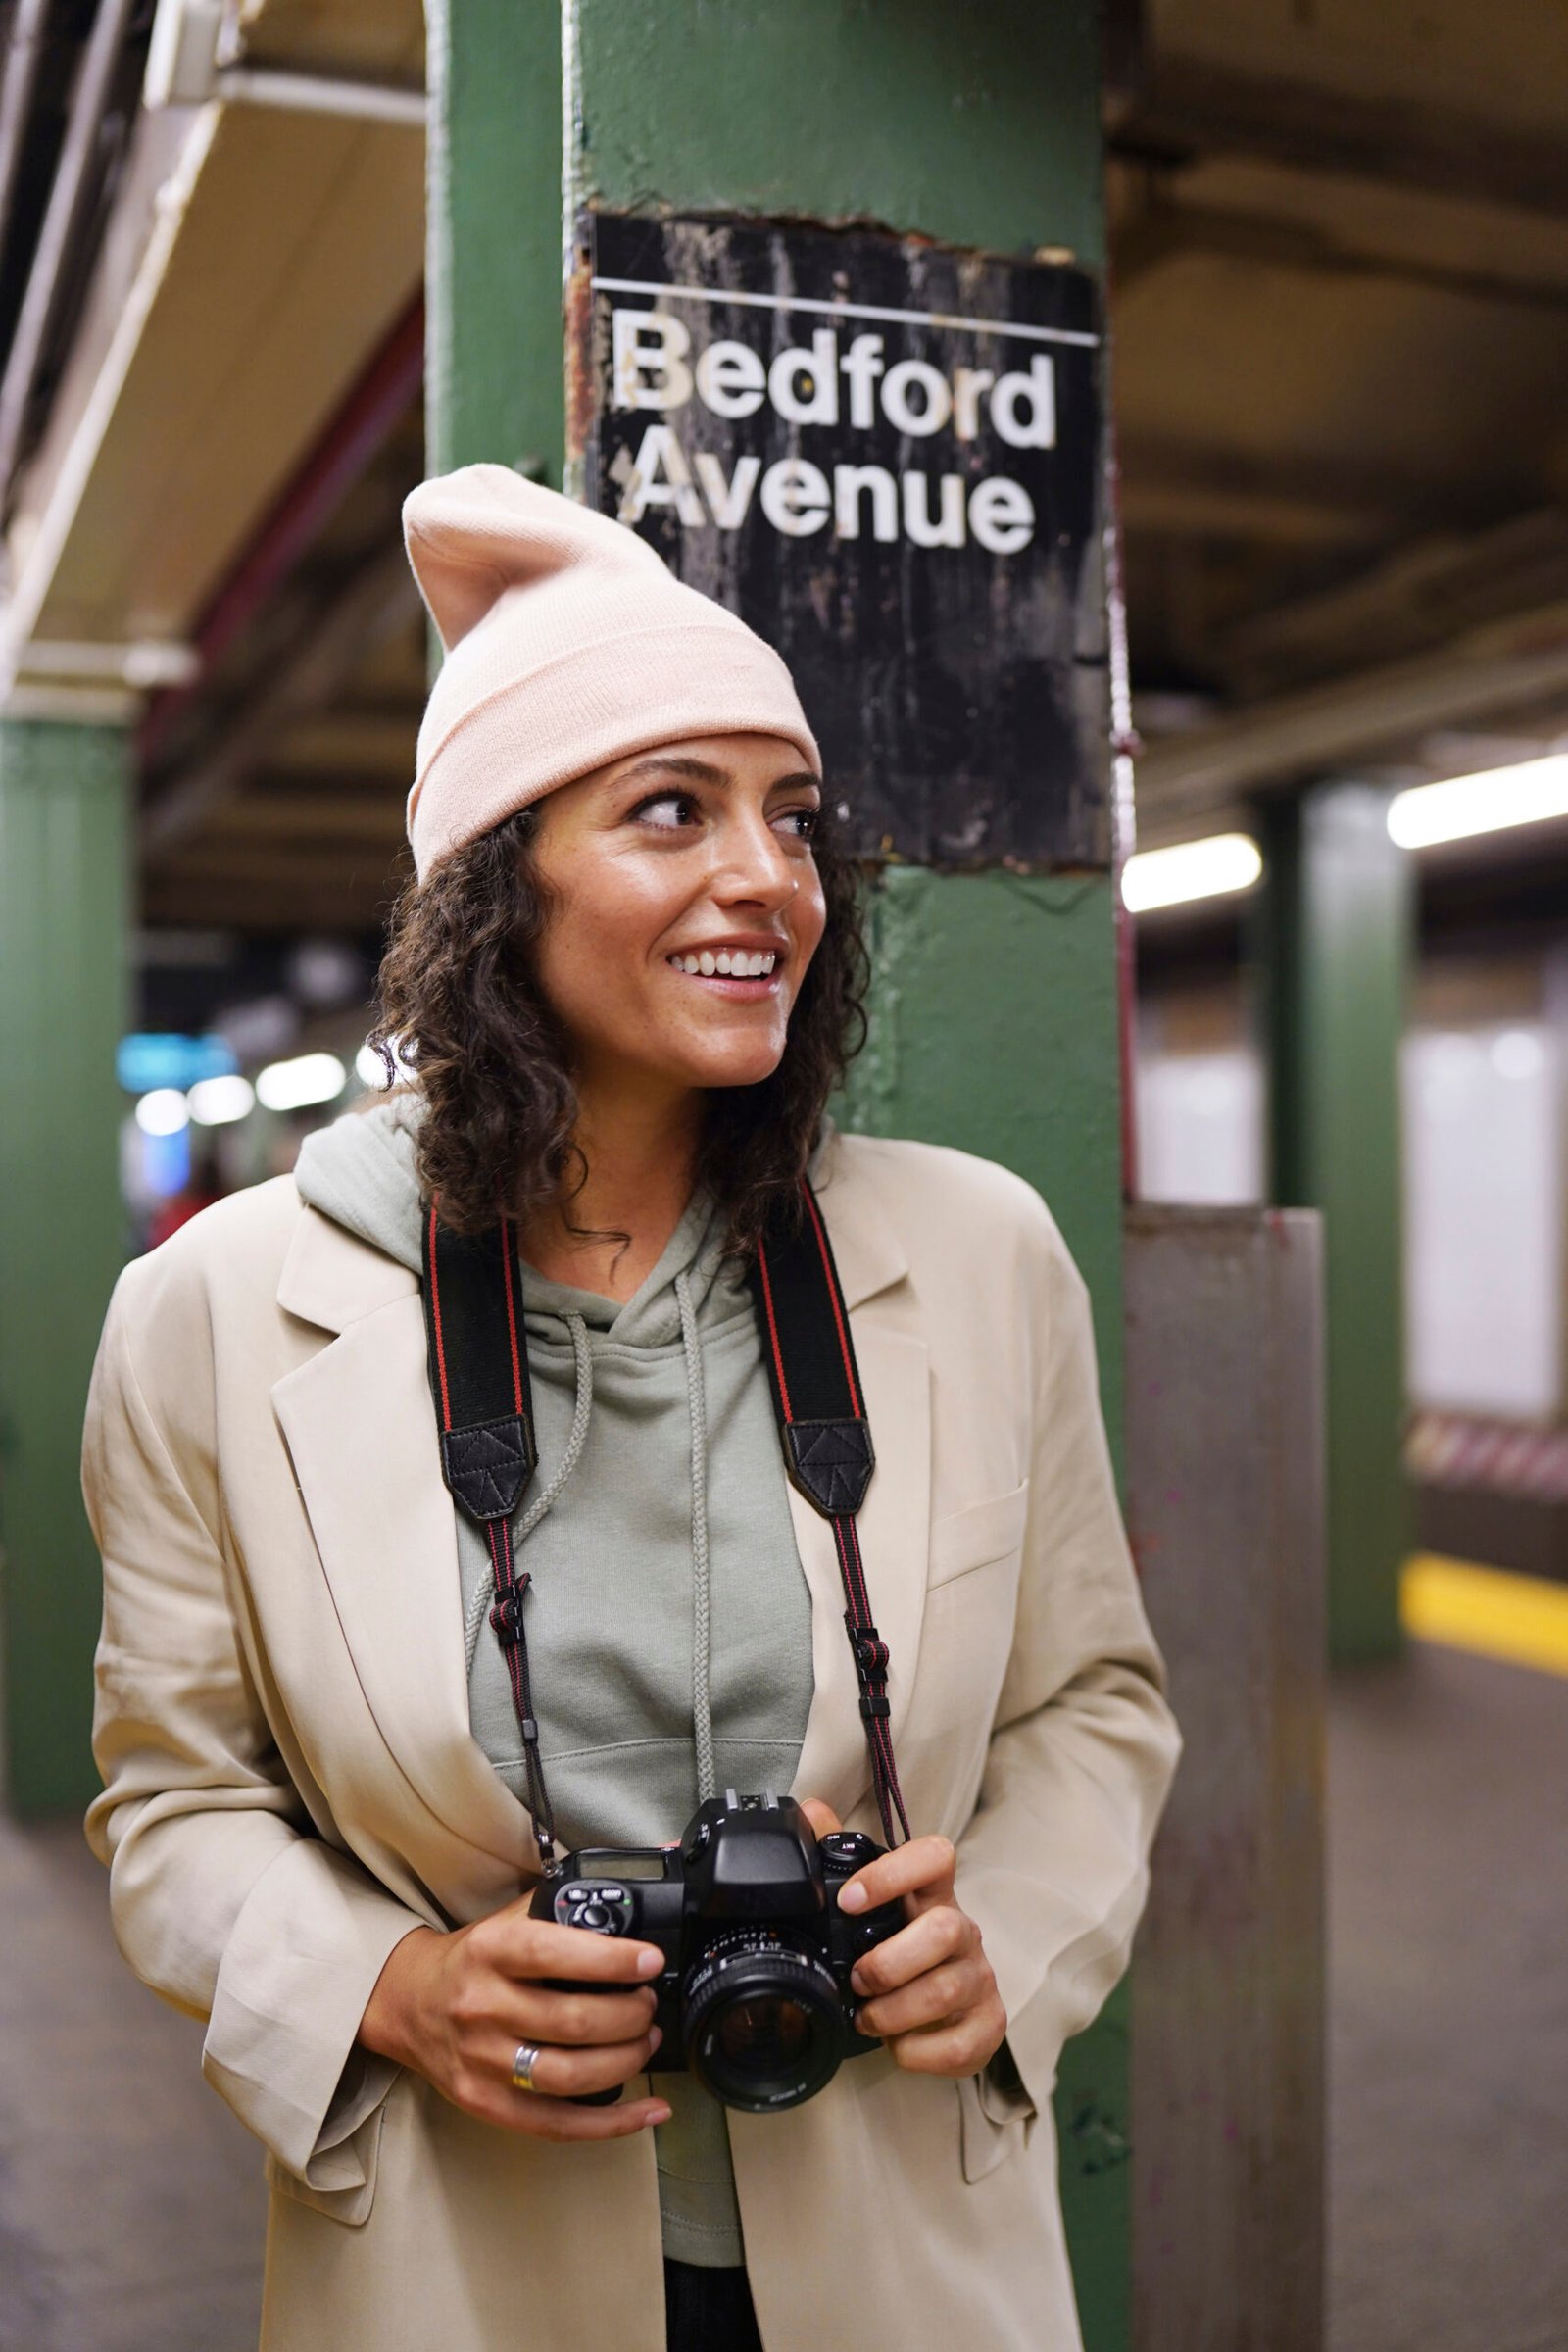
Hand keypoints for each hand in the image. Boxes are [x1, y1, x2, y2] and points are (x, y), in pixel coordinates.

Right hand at [358, 1904, 670, 2141]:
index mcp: (491, 1950)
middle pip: (572, 2023)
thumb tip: (641, 1873)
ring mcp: (482, 2061)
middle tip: (649, 2004)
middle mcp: (483, 2006)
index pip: (554, 1955)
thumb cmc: (474, 1957)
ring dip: (625, 2061)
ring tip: (646, 2040)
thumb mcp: (509, 1918)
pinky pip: (557, 2124)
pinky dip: (612, 2123)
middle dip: (630, 2015)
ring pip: (570, 2076)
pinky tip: (650, 2109)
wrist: (408, 2001)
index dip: (611, 1960)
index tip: (650, 1961)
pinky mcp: (486, 2102)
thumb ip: (566, 1905)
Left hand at [797, 1800, 1006, 2078]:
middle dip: (891, 1961)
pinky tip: (898, 2045)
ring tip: (867, 2018)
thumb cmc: (898, 1947)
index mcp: (932, 1894)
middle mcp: (963, 1931)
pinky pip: (959, 2044)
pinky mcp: (988, 2025)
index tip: (849, 1900)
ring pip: (947, 1990)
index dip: (894, 1874)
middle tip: (858, 1980)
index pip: (936, 1857)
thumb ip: (837, 1855)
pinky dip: (918, 2051)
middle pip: (946, 1929)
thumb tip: (809, 1809)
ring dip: (895, 2011)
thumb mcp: (868, 1906)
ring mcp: (979, 1978)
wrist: (939, 2009)